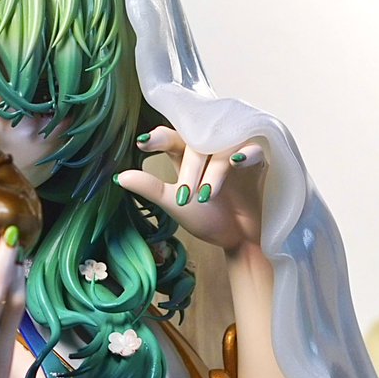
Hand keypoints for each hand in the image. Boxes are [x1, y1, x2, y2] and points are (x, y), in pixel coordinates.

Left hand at [116, 127, 266, 253]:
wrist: (239, 240)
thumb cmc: (207, 219)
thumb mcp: (175, 204)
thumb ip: (151, 188)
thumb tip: (119, 177)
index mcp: (187, 155)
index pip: (172, 137)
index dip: (158, 137)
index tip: (143, 143)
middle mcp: (210, 149)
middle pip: (198, 142)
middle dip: (190, 167)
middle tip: (184, 194)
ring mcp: (234, 153)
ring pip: (222, 147)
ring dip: (214, 169)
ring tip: (207, 194)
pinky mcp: (258, 161)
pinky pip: (252, 149)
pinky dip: (245, 153)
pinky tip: (237, 162)